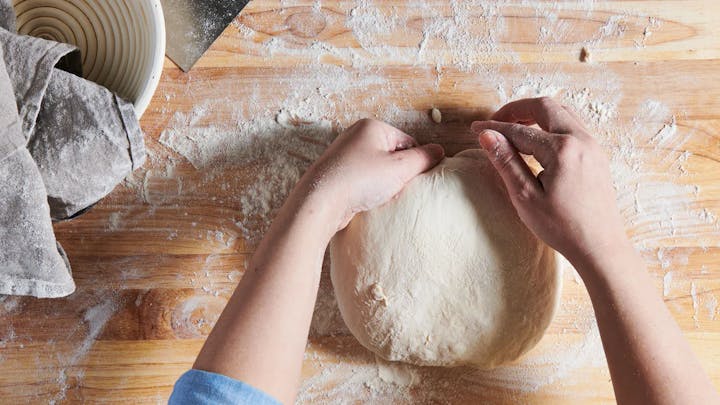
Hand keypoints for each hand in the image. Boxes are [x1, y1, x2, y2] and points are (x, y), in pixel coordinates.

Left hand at [299, 118, 443, 231]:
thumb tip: (438, 151)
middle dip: (398, 174)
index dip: (415, 162)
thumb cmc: (359, 180)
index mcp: (372, 126)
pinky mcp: (337, 173)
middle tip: (394, 189)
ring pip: (378, 169)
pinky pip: (363, 180)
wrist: (320, 201)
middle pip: (392, 155)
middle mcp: (356, 135)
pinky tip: (366, 200)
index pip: (408, 142)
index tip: (412, 179)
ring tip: (378, 196)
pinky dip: (368, 190)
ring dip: (384, 184)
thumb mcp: (400, 168)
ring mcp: (344, 154)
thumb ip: (424, 158)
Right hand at [471, 97, 627, 267]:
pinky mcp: (597, 155)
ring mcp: (593, 146)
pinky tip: (537, 141)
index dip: (494, 128)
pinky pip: (572, 125)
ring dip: (535, 114)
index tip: (476, 128)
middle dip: (517, 110)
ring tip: (514, 128)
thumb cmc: (562, 227)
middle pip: (545, 107)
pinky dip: (551, 124)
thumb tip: (488, 136)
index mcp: (561, 149)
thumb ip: (506, 162)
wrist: (600, 247)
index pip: (520, 130)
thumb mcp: (525, 196)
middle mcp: (581, 140)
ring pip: (561, 112)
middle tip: (496, 122)